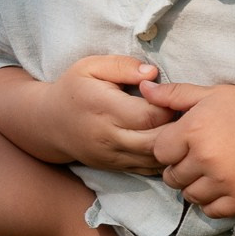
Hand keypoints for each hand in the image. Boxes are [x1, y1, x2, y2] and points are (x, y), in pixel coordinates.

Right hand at [46, 55, 173, 171]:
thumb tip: (153, 73)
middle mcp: (108, 136)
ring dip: (174, 146)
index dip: (169, 107)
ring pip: (156, 159)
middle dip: (178, 129)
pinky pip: (150, 169)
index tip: (174, 97)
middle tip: (187, 115)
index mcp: (103, 108)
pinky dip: (165, 158)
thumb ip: (123, 66)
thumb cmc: (75, 88)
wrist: (48, 123)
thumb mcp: (91, 66)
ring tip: (182, 128)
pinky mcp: (116, 168)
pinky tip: (170, 143)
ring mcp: (112, 156)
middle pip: (157, 141)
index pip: (150, 115)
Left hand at [141, 81, 234, 217]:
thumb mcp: (212, 94)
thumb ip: (175, 94)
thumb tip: (142, 88)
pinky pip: (211, 210)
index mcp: (193, 130)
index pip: (159, 152)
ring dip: (196, 187)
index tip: (186, 144)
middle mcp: (205, 157)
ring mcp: (223, 181)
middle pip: (172, 177)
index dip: (170, 149)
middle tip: (200, 160)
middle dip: (181, 169)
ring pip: (190, 196)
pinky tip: (222, 187)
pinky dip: (213, 202)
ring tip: (211, 173)